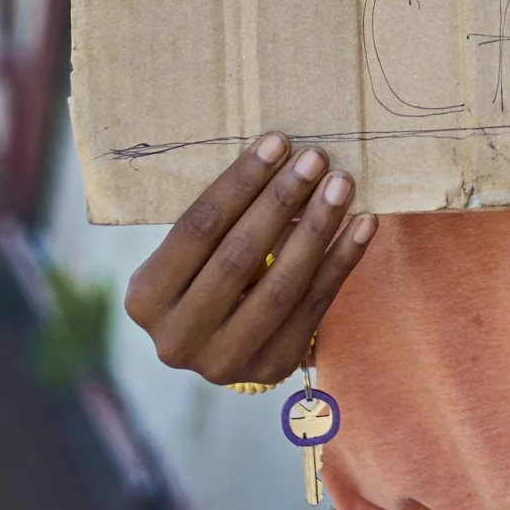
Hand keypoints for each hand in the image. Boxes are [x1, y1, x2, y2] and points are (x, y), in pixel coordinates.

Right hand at [124, 134, 374, 385]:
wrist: (220, 342)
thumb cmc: (206, 274)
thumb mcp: (192, 253)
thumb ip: (221, 218)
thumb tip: (279, 153)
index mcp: (145, 298)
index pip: (197, 228)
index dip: (240, 183)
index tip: (278, 142)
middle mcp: (177, 337)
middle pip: (239, 256)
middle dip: (282, 201)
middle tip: (316, 158)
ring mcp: (223, 362)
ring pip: (281, 285)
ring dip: (317, 228)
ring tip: (341, 186)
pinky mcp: (272, 367)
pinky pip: (315, 306)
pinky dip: (343, 260)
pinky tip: (364, 224)